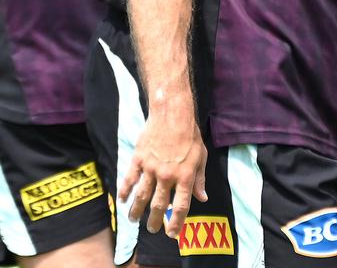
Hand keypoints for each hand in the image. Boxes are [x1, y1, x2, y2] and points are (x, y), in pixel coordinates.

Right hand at [118, 109, 207, 238]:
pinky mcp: (139, 160)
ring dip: (137, 211)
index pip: (181, 206)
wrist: (172, 114)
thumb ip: (199, 179)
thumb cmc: (190, 135)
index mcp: (185, 176)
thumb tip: (202, 198)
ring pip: (142, 196)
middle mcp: (167, 175)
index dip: (177, 222)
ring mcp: (151, 168)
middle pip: (159, 205)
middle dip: (155, 221)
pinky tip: (122, 200)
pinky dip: (125, 192)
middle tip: (153, 229)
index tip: (173, 234)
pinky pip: (129, 180)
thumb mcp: (201, 157)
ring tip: (134, 220)